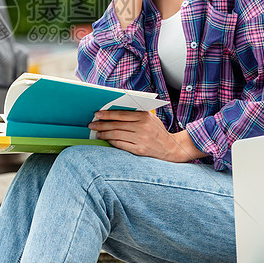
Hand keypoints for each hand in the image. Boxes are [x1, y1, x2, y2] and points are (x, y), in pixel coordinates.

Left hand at [88, 110, 205, 161]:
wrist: (171, 147)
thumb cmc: (158, 130)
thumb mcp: (150, 118)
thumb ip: (135, 114)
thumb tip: (114, 112)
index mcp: (144, 116)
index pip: (121, 114)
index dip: (107, 114)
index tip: (97, 114)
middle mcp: (142, 127)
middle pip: (116, 125)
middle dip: (102, 125)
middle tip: (92, 124)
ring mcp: (140, 139)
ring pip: (116, 135)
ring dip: (104, 134)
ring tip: (97, 133)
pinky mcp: (139, 150)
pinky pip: (121, 145)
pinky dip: (111, 142)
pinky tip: (106, 140)